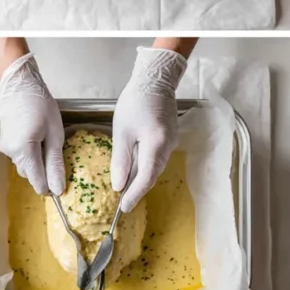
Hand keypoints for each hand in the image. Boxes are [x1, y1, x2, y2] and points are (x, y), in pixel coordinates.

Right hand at [0, 53, 64, 196]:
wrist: (20, 85)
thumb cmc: (42, 106)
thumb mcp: (55, 134)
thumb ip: (55, 163)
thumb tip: (58, 189)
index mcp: (25, 151)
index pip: (37, 181)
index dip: (50, 185)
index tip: (60, 183)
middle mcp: (11, 154)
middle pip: (30, 174)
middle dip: (43, 171)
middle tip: (55, 153)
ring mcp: (5, 149)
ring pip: (24, 166)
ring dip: (35, 162)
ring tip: (45, 142)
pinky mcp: (3, 144)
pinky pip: (18, 156)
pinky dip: (28, 153)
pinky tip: (35, 138)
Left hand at [111, 47, 187, 212]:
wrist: (155, 80)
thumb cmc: (135, 102)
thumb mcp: (122, 131)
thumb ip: (121, 160)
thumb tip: (118, 185)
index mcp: (155, 144)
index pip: (145, 178)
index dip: (134, 195)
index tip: (123, 209)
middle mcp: (167, 146)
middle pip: (151, 174)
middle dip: (137, 190)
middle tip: (122, 203)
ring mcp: (171, 142)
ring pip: (154, 167)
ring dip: (140, 179)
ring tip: (125, 190)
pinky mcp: (169, 138)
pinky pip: (156, 158)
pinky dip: (145, 167)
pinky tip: (133, 170)